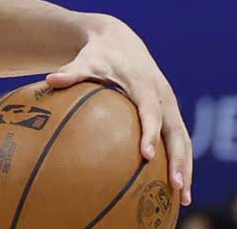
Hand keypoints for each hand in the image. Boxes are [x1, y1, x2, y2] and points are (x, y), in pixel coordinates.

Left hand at [46, 16, 191, 206]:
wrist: (120, 40)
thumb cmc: (100, 54)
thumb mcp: (86, 61)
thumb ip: (72, 72)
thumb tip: (50, 80)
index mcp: (145, 86)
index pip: (151, 112)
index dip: (151, 133)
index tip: (147, 155)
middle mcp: (163, 97)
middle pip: (176, 132)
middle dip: (178, 159)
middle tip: (175, 185)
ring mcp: (169, 106)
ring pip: (183, 140)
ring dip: (186, 167)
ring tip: (183, 197)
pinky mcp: (169, 112)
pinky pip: (179, 139)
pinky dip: (182, 161)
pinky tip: (176, 185)